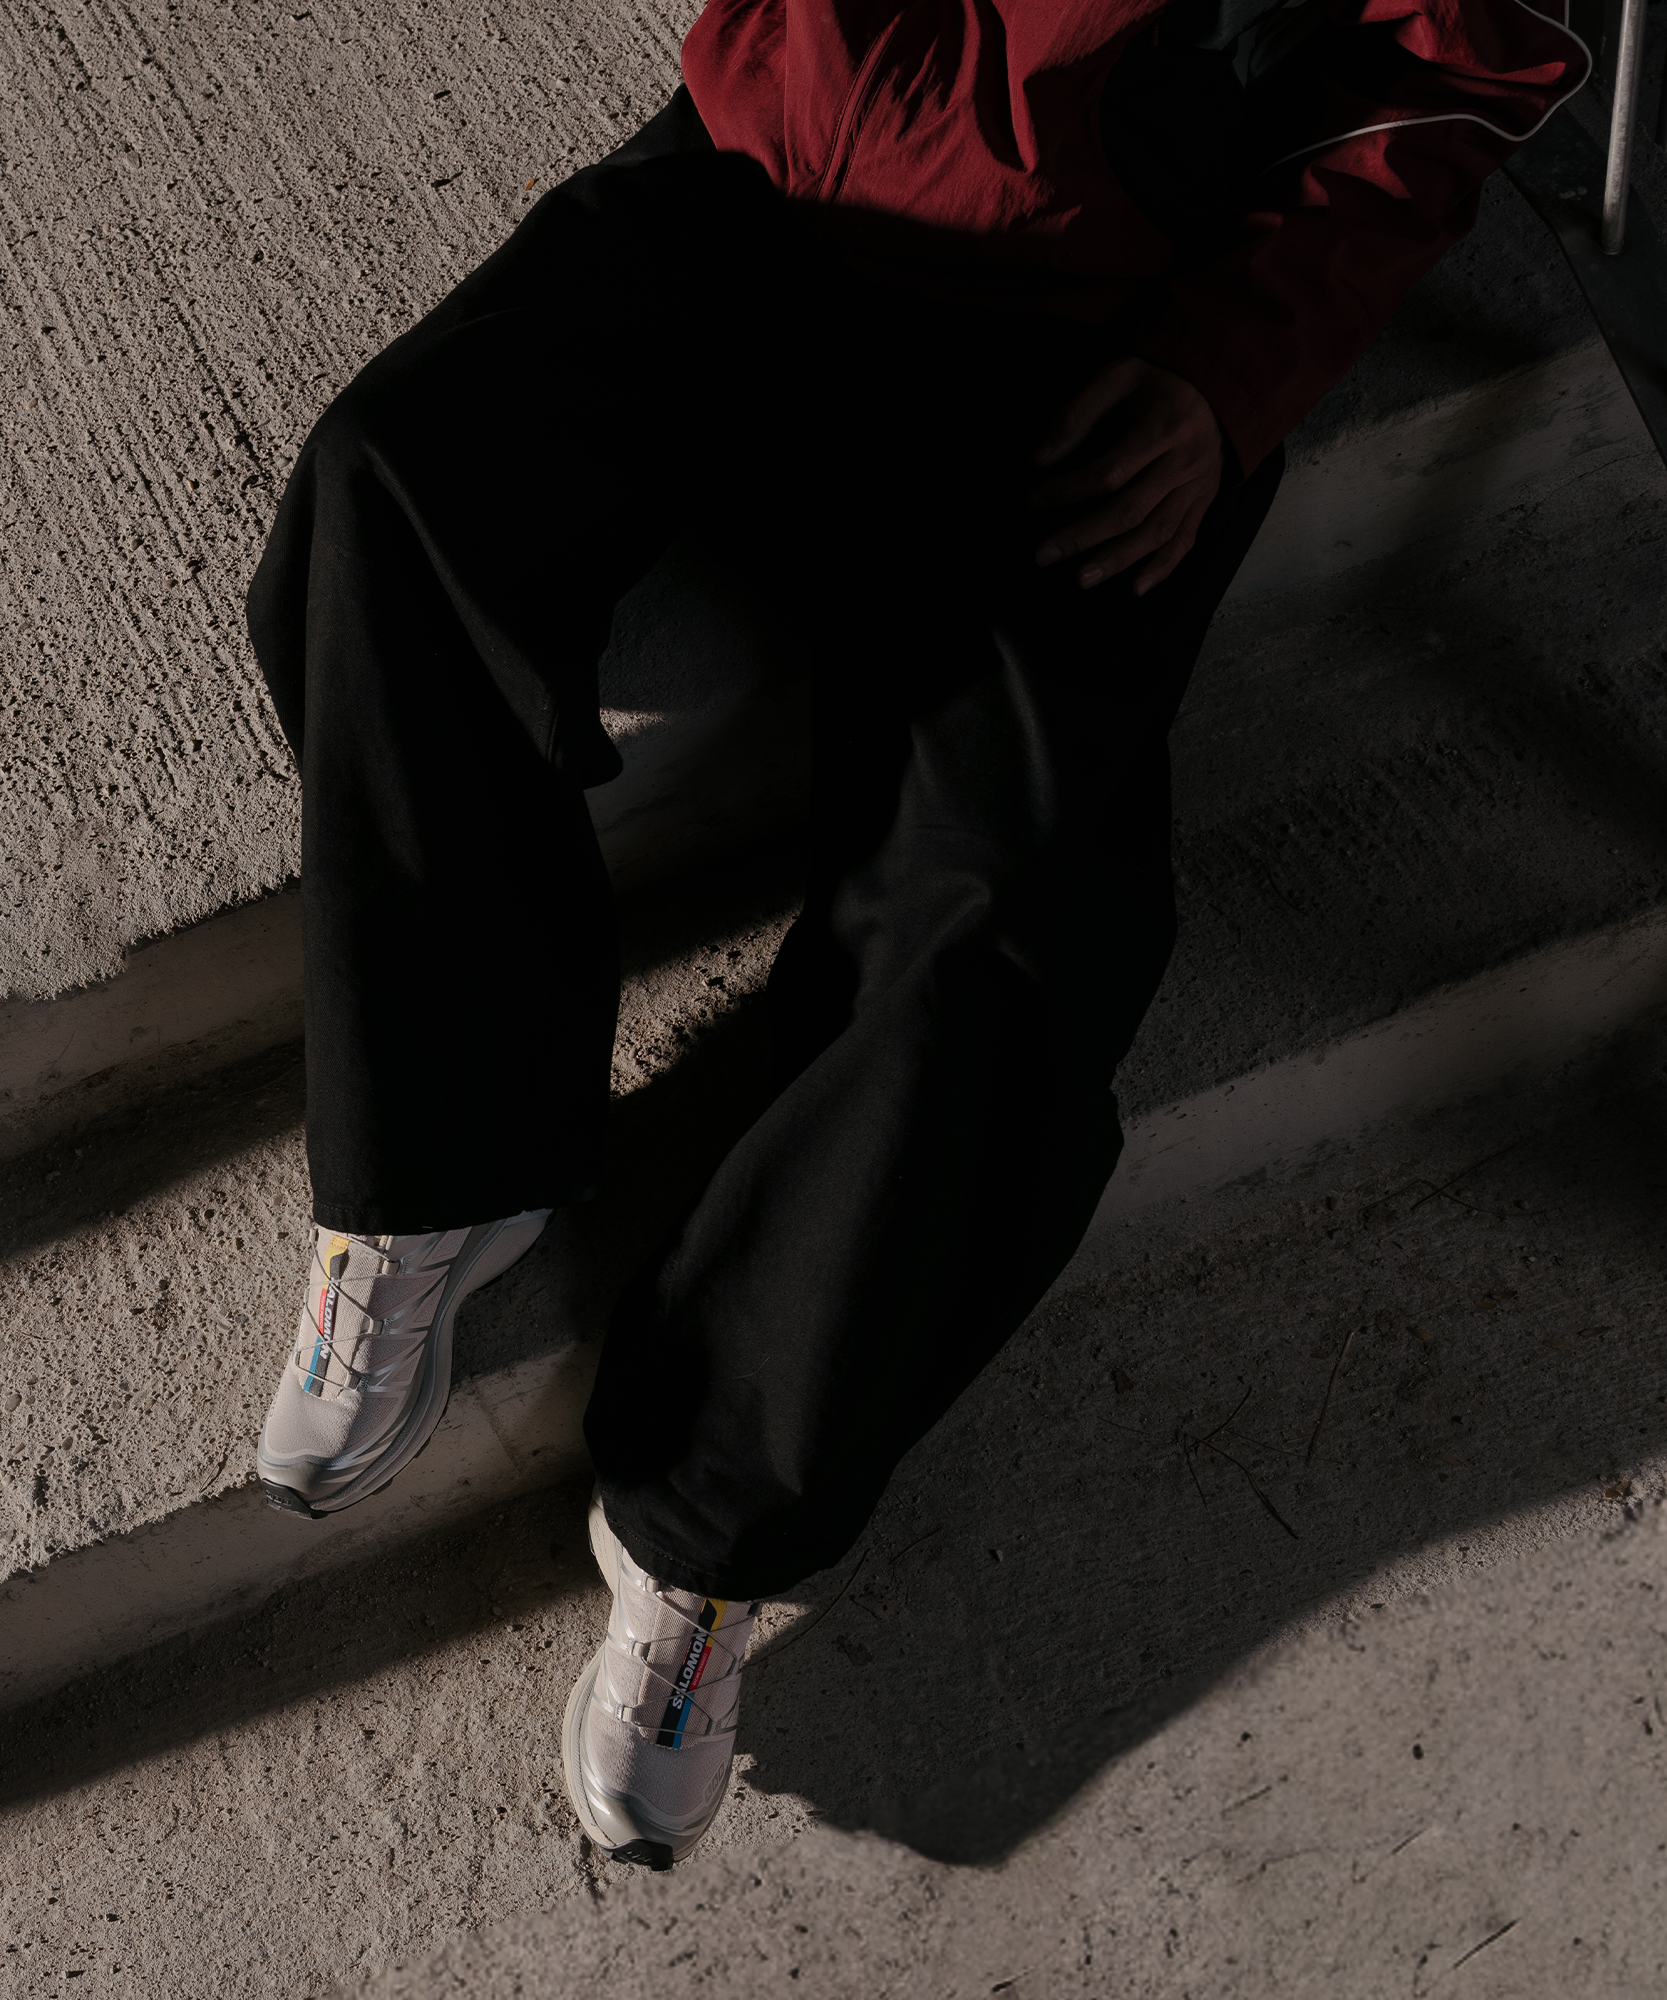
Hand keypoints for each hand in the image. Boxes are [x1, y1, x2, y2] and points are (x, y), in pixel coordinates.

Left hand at [1029, 357, 1224, 594]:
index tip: (1033, 500)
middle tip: (1043, 555)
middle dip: (1083, 536)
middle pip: (1130, 509)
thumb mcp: (1119, 376)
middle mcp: (1185, 460)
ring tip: (1081, 579)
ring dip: (1117, 560)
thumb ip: (1078, 412)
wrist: (1220, 384)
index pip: (1109, 471)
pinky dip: (1163, 568)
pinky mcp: (1205, 500)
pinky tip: (1136, 588)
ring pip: (1157, 532)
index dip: (1068, 490)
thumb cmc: (1159, 379)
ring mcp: (1198, 485)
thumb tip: (1039, 457)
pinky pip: (1186, 540)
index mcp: (1163, 426)